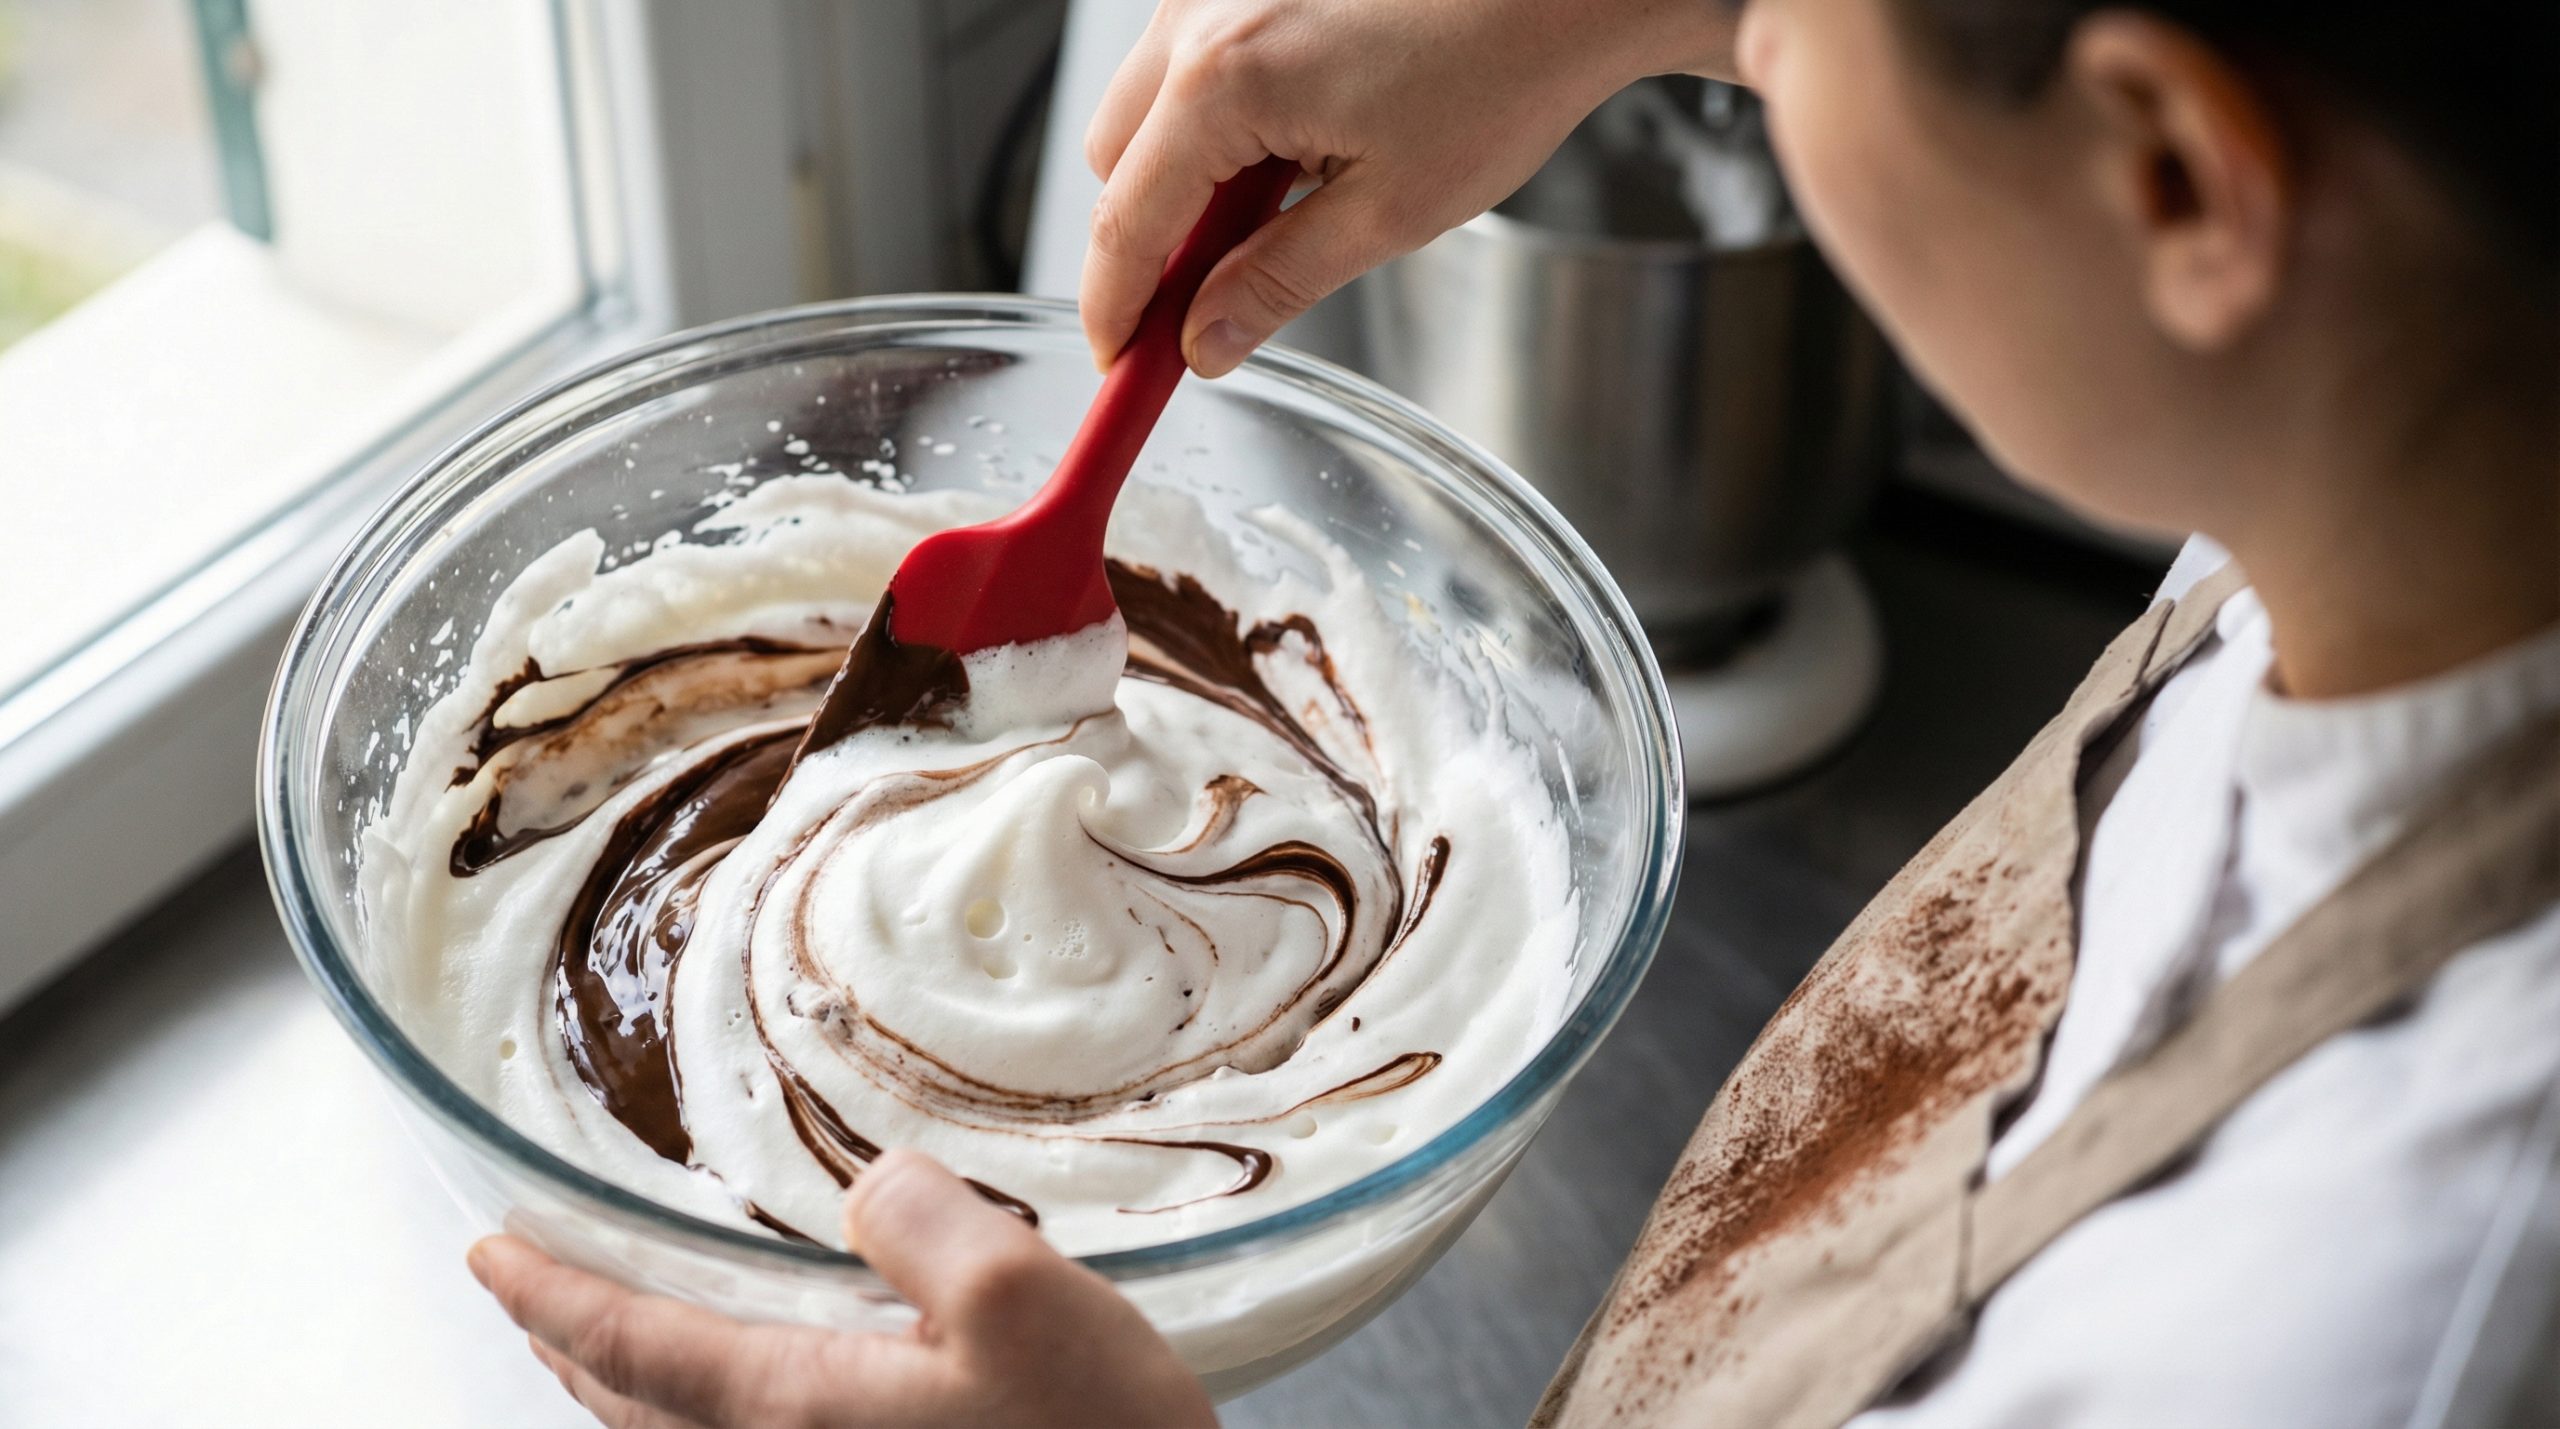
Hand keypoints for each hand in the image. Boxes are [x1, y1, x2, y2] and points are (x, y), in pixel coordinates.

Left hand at [470, 1150, 1215, 1428]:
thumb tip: (872, 1184)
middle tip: (534, 1293)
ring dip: (629, 1393)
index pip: (627, 1346)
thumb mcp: (1021, 1300)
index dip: (548, 1292)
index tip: (489, 1248)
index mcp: (793, 1410)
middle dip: (572, 1346)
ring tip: (619, 1347)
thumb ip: (923, 1221)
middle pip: (632, 1412)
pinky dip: (702, 1424)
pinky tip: (765, 1402)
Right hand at [1081, 0, 1736, 376]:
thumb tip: (1206, 342)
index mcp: (1222, 80)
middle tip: (1215, 296)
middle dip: (1152, 236)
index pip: (1124, 224)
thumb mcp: (1389, 213)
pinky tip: (1303, 135)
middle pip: (1115, 160)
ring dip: (1189, 171)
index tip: (1123, 366)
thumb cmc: (1501, 70)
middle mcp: (1199, 14)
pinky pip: (1189, 60)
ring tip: (1292, 197)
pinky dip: (1220, 116)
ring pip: (1146, 108)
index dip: (1115, 310)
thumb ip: (1276, 284)